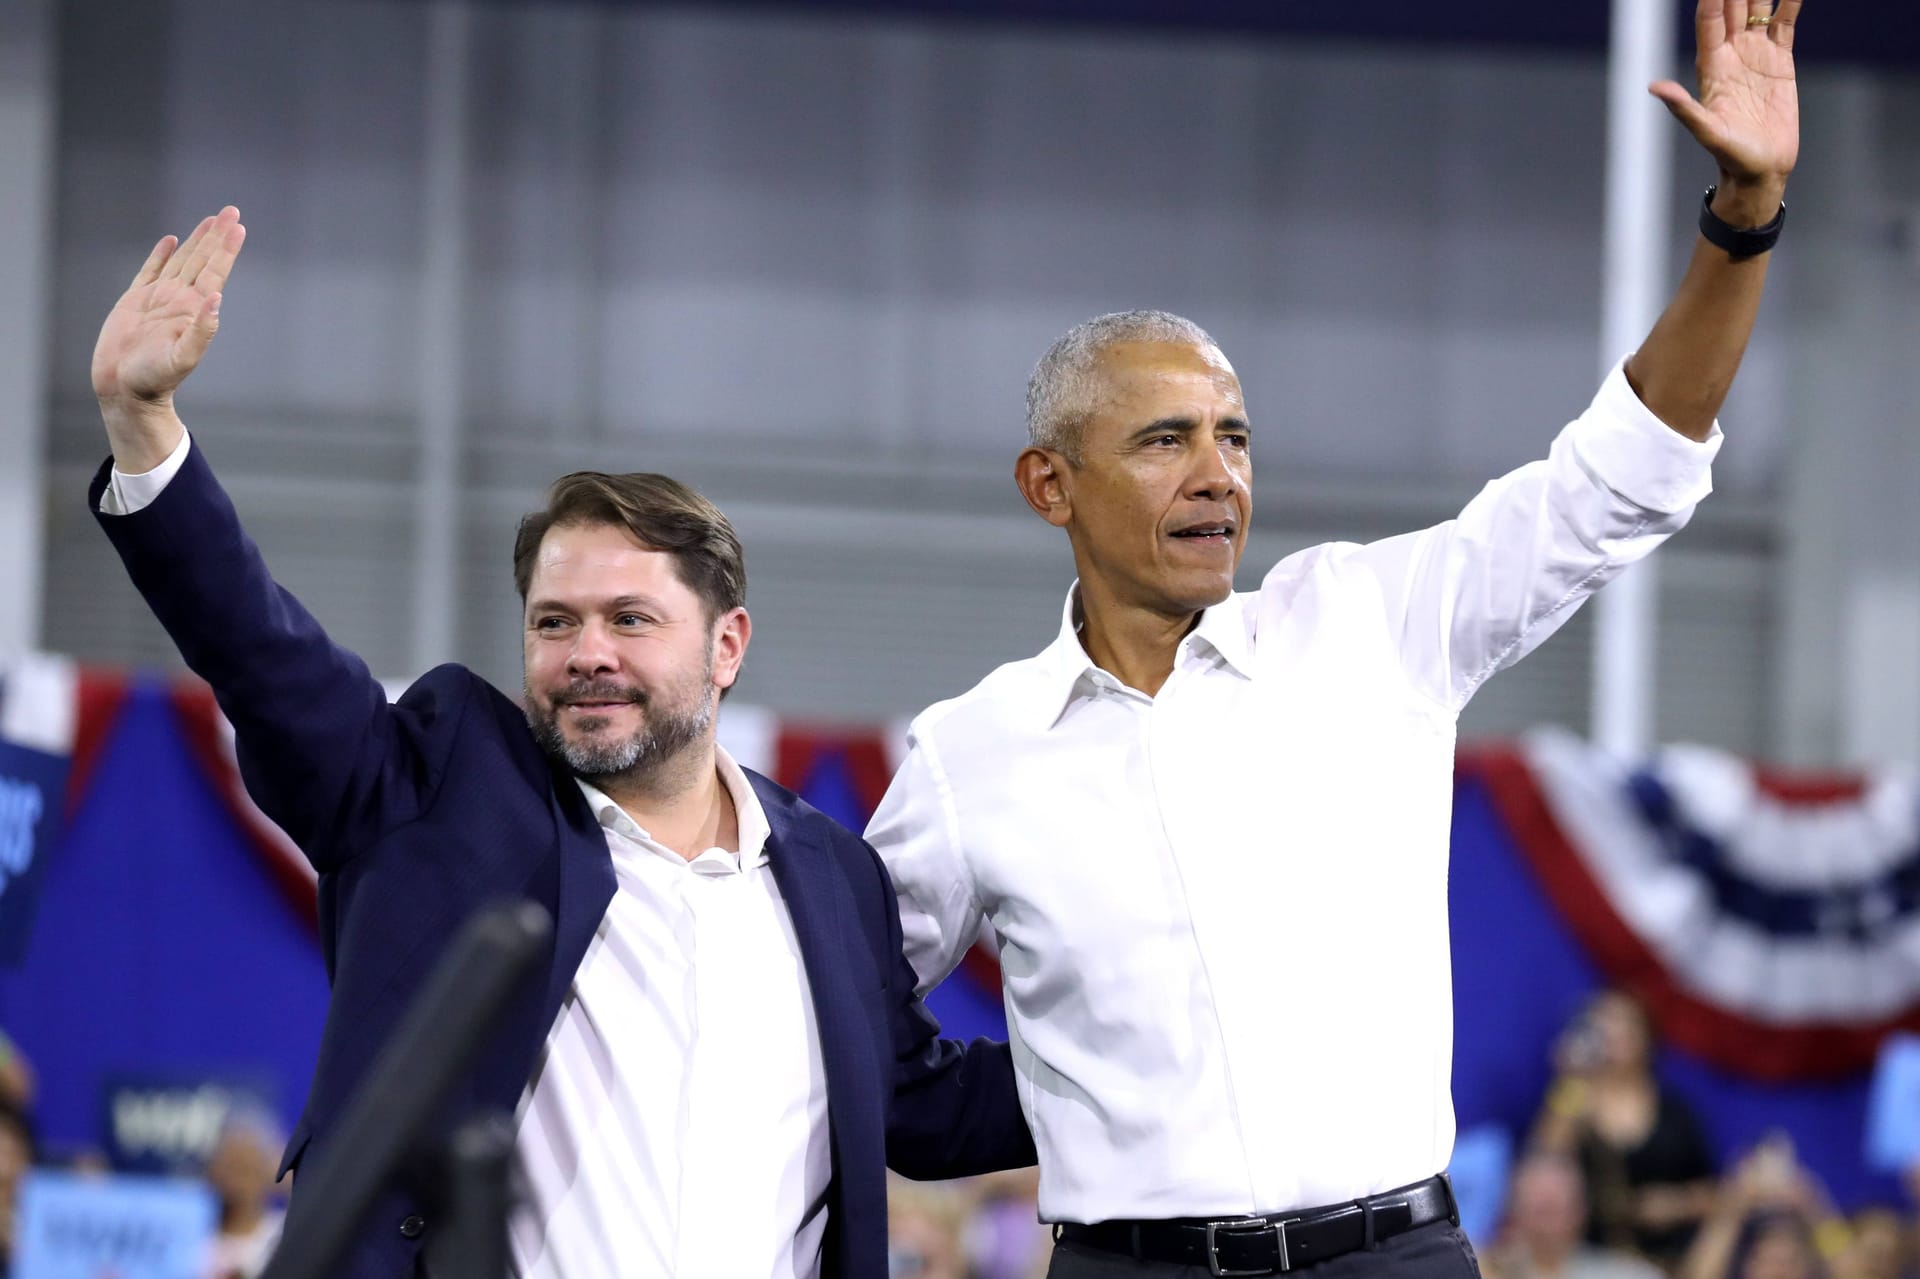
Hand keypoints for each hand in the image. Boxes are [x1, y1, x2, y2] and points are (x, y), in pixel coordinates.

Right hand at [90, 206, 245, 412]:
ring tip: (211, 220)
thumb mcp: (183, 358)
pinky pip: (150, 271)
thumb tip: (216, 299)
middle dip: (217, 235)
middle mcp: (180, 300)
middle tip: (231, 210)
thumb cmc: (155, 379)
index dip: (226, 249)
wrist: (124, 390)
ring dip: (196, 240)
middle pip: (203, 260)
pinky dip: (161, 254)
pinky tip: (172, 240)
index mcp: (193, 310)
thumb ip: (202, 331)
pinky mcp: (135, 301)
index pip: (215, 272)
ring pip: (181, 261)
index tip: (239, 227)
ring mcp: (159, 299)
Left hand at [1651, 0, 1800, 204]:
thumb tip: (1655, 87)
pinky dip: (1789, 2)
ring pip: (1757, 9)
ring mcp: (1756, 54)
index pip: (1710, 21)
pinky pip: (1785, 23)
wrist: (1761, 169)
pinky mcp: (1780, 60)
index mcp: (1712, 67)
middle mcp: (1732, 54)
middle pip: (1732, 8)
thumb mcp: (1707, 132)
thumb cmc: (1730, 155)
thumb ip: (1684, 108)